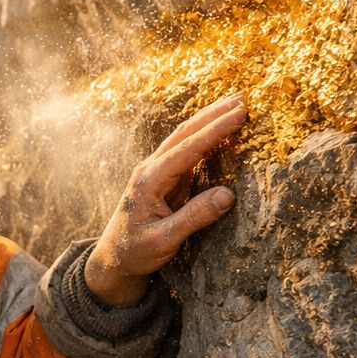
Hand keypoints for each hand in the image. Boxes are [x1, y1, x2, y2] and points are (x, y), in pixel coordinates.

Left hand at [84, 95, 248, 305]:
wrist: (113, 259)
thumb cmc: (135, 252)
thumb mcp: (164, 240)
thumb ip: (194, 218)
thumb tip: (228, 194)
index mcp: (149, 180)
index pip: (187, 149)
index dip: (214, 131)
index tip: (239, 114)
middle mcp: (151, 169)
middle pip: (184, 133)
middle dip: (213, 114)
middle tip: (243, 98)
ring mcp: (156, 171)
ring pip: (184, 138)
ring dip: (209, 120)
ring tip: (236, 104)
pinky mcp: (163, 179)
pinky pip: (187, 152)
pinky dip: (205, 137)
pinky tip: (221, 129)